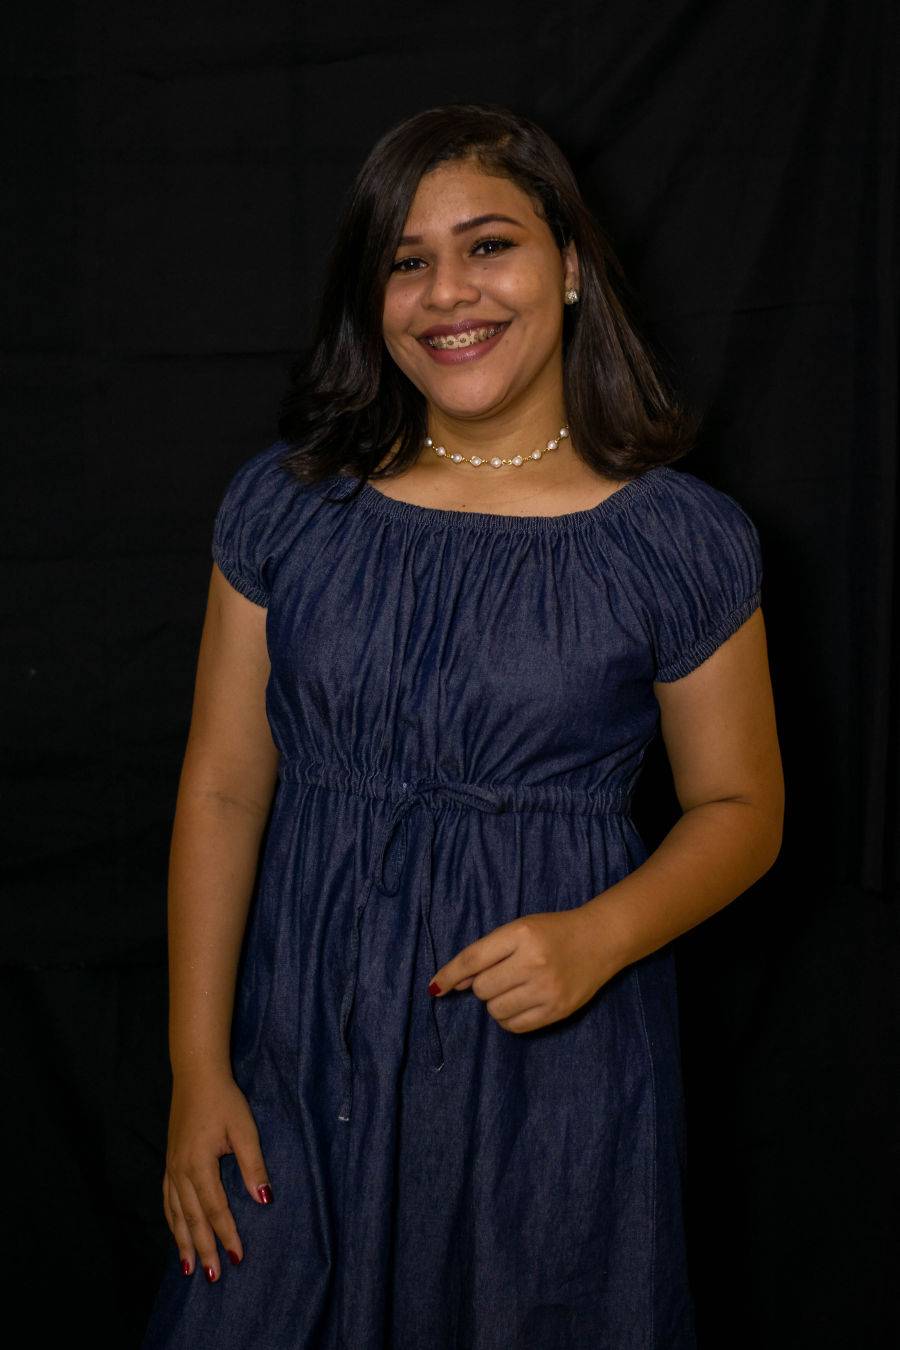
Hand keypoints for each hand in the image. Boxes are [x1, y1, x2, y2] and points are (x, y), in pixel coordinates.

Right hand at [162, 1070, 272, 1281]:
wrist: (196, 1076)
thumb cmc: (224, 1100)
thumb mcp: (244, 1129)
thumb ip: (253, 1165)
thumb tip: (264, 1200)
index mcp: (199, 1164)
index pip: (215, 1209)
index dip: (226, 1234)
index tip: (238, 1258)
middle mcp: (180, 1171)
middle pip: (192, 1218)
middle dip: (203, 1248)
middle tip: (212, 1277)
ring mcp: (171, 1167)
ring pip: (176, 1213)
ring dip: (183, 1241)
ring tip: (189, 1267)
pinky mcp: (170, 1161)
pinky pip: (168, 1200)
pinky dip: (172, 1221)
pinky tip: (176, 1232)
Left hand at [428, 906, 619, 1033]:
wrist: (600, 940)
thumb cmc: (553, 932)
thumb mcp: (520, 930)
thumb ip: (487, 954)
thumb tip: (455, 984)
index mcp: (521, 934)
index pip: (473, 959)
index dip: (449, 975)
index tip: (435, 988)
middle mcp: (533, 962)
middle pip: (482, 989)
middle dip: (483, 986)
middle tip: (502, 975)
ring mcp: (546, 989)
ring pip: (495, 1010)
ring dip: (496, 1002)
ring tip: (514, 988)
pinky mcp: (557, 1010)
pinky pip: (514, 1026)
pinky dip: (509, 1018)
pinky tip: (521, 1003)